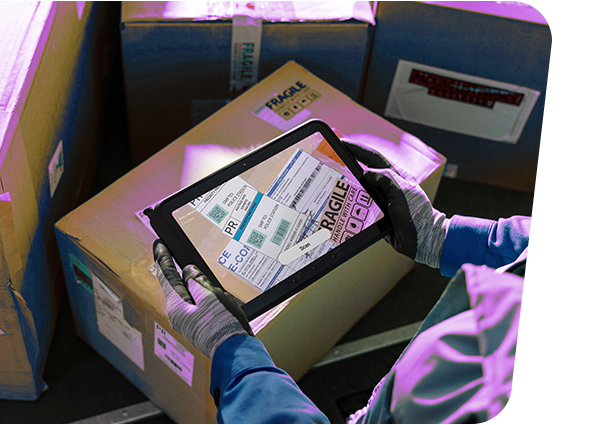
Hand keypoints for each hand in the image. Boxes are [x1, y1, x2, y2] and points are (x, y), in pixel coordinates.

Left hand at [153, 240, 253, 358]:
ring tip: (189, 270)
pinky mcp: (199, 327)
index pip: (167, 275)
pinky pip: (194, 304)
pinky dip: (197, 293)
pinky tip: (204, 291)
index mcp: (177, 306)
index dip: (163, 258)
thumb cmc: (223, 325)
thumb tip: (189, 272)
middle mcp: (178, 316)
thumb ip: (197, 281)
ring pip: (185, 295)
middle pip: (174, 286)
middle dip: (173, 270)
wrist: (235, 352)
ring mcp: (188, 323)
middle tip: (168, 253)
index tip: (158, 244)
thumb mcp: (211, 296)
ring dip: (188, 282)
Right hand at [342, 139, 448, 268]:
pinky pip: (362, 205)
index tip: (342, 143)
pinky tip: (342, 202)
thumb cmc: (416, 214)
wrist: (422, 239)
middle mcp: (389, 186)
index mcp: (396, 176)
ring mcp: (383, 200)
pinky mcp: (379, 214)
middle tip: (334, 157)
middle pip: (366, 169)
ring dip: (349, 182)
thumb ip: (385, 178)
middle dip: (351, 161)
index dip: (357, 149)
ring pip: (362, 187)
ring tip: (334, 177)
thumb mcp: (401, 191)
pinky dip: (351, 202)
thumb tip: (366, 173)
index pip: (373, 158)